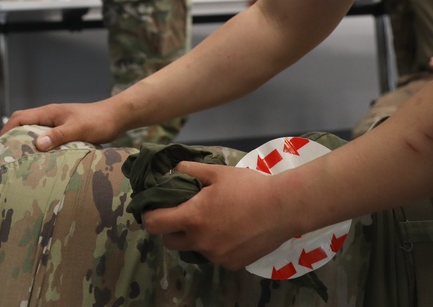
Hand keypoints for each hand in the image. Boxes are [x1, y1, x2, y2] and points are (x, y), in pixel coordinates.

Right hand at [0, 100, 122, 150]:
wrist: (117, 117)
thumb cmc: (98, 121)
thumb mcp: (77, 129)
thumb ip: (58, 136)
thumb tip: (37, 145)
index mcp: (49, 113)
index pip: (19, 118)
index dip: (6, 131)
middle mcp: (50, 117)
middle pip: (24, 125)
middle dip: (12, 139)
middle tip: (5, 158)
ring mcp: (57, 124)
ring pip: (35, 133)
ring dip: (26, 145)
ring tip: (20, 163)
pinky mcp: (65, 132)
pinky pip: (47, 140)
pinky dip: (40, 149)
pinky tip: (42, 162)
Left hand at [141, 161, 297, 269]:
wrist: (283, 208)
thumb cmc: (249, 186)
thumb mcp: (218, 172)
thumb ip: (191, 170)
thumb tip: (173, 169)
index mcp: (193, 217)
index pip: (154, 224)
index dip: (149, 216)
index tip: (154, 209)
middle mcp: (200, 241)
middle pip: (170, 242)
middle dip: (171, 229)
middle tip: (183, 214)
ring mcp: (216, 256)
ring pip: (193, 250)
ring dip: (195, 238)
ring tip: (214, 221)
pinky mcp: (231, 264)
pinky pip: (215, 256)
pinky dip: (217, 246)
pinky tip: (231, 231)